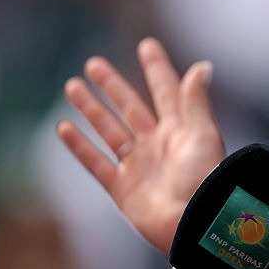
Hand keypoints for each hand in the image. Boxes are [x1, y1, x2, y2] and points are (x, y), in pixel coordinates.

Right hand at [57, 38, 225, 254]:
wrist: (194, 223)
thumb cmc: (205, 178)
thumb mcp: (203, 134)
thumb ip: (195, 101)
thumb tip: (201, 66)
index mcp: (180, 129)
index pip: (165, 91)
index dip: (156, 69)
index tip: (146, 45)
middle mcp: (157, 145)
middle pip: (130, 107)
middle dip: (113, 85)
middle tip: (93, 63)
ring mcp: (138, 167)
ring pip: (109, 130)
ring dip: (91, 108)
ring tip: (72, 85)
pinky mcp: (122, 189)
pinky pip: (96, 163)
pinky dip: (79, 146)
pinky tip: (64, 127)